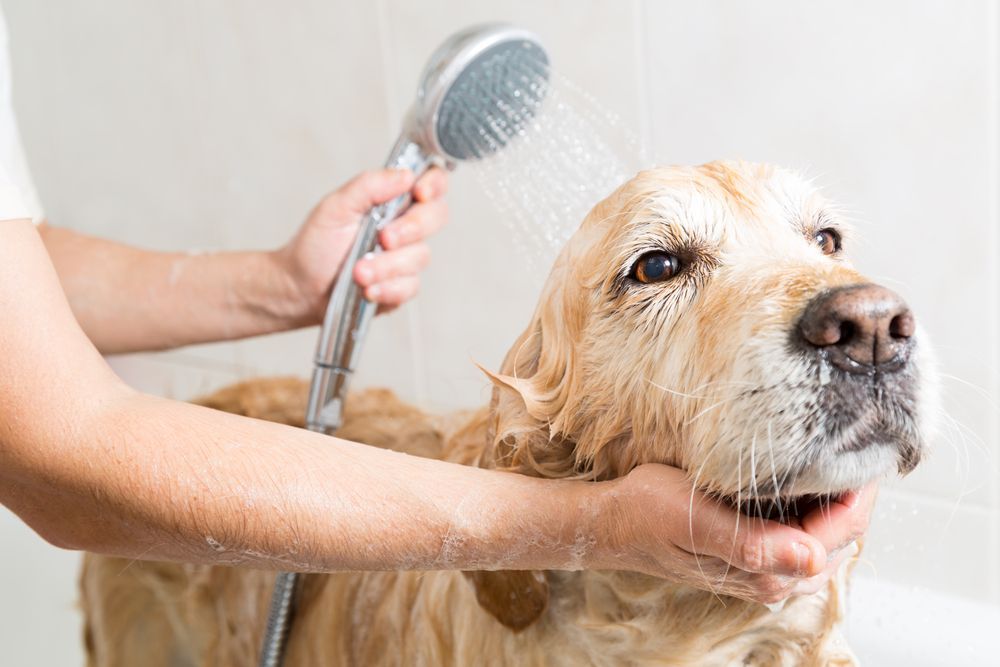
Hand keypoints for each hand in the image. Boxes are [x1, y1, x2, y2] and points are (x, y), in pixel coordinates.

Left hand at [275, 167, 448, 321]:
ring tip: (358, 272)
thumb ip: (369, 186)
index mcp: (393, 200)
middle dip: (411, 229)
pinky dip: (387, 288)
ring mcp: (406, 257)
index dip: (434, 184)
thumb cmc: (317, 244)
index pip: (431, 182)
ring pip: (420, 256)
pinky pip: (410, 286)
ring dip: (387, 266)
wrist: (300, 286)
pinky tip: (367, 289)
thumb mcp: (336, 206)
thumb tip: (405, 175)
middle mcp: (406, 226)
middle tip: (384, 238)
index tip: (419, 192)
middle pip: (437, 216)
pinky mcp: (402, 286)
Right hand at [591, 464, 873, 603]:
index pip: (841, 531)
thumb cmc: (648, 514)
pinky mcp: (755, 553)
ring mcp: (766, 567)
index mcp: (767, 570)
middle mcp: (774, 577)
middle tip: (862, 440)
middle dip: (855, 492)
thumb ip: (754, 544)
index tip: (871, 447)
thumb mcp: (696, 519)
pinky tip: (807, 476)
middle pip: (842, 535)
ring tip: (842, 452)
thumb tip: (812, 558)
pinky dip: (815, 503)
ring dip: (837, 498)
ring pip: (827, 533)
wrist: (614, 522)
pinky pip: (804, 530)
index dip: (861, 490)